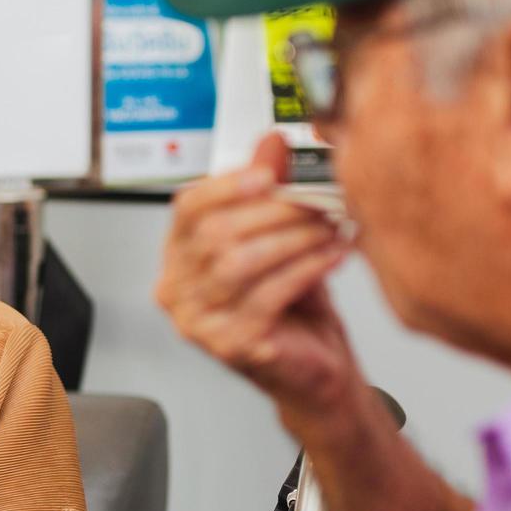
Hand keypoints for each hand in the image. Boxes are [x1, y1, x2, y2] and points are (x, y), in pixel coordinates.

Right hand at [156, 132, 359, 426]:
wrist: (313, 369)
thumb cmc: (293, 306)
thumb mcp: (279, 236)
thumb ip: (268, 189)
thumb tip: (271, 142)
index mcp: (178, 256)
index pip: (187, 208)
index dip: (227, 185)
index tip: (270, 173)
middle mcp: (177, 290)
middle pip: (215, 234)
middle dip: (275, 210)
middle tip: (319, 199)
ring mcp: (198, 322)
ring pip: (239, 263)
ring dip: (293, 238)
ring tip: (330, 226)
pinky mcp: (229, 345)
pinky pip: (267, 296)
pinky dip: (307, 269)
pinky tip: (333, 255)